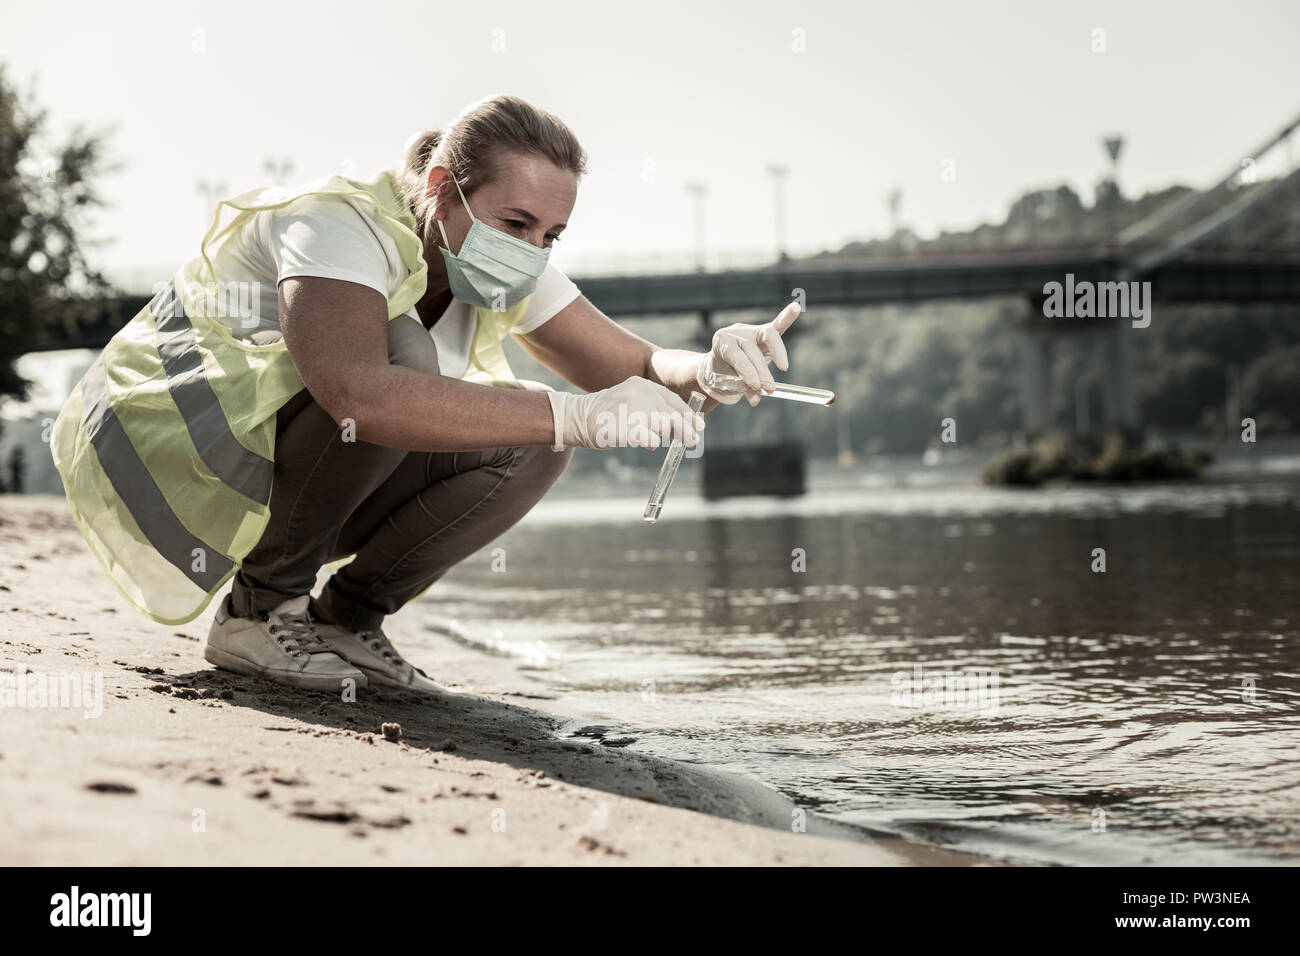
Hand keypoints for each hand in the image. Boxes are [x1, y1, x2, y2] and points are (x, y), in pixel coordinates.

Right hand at [546, 377, 705, 451]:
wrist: (577, 418)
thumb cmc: (608, 414)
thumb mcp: (632, 400)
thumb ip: (654, 407)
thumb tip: (683, 424)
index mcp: (642, 385)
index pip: (672, 400)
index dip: (688, 414)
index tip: (699, 425)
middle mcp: (639, 393)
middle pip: (672, 414)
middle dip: (684, 428)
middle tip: (691, 440)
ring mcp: (632, 409)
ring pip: (664, 425)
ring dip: (666, 435)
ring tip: (657, 438)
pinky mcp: (626, 427)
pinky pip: (650, 438)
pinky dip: (653, 442)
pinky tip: (649, 442)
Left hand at [695, 301, 800, 405]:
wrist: (720, 365)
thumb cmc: (724, 374)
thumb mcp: (730, 382)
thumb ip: (744, 388)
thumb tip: (757, 400)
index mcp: (721, 341)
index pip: (737, 355)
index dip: (747, 371)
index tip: (757, 386)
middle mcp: (736, 332)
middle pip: (752, 350)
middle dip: (761, 371)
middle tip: (769, 388)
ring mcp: (751, 330)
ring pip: (768, 336)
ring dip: (778, 353)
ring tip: (783, 368)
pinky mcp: (764, 332)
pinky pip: (777, 325)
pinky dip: (787, 317)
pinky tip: (796, 308)